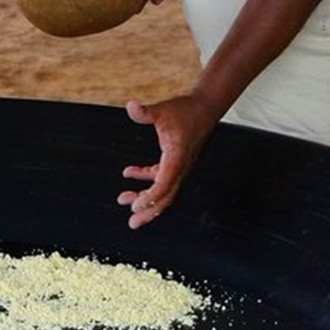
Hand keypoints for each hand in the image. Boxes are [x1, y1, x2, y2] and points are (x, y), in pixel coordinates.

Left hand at [117, 94, 215, 228]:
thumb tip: (131, 106)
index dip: (149, 198)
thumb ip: (146, 112)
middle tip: (132, 222)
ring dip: (144, 198)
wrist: (204, 108)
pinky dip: (145, 179)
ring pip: (162, 190)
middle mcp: (179, 167)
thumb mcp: (163, 110)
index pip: (164, 185)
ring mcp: (178, 166)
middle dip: (148, 211)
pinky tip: (128, 173)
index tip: (134, 206)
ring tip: (124, 200)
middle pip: (165, 197)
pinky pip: (160, 178)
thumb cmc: (186, 110)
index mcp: (177, 158)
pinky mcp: (175, 162)